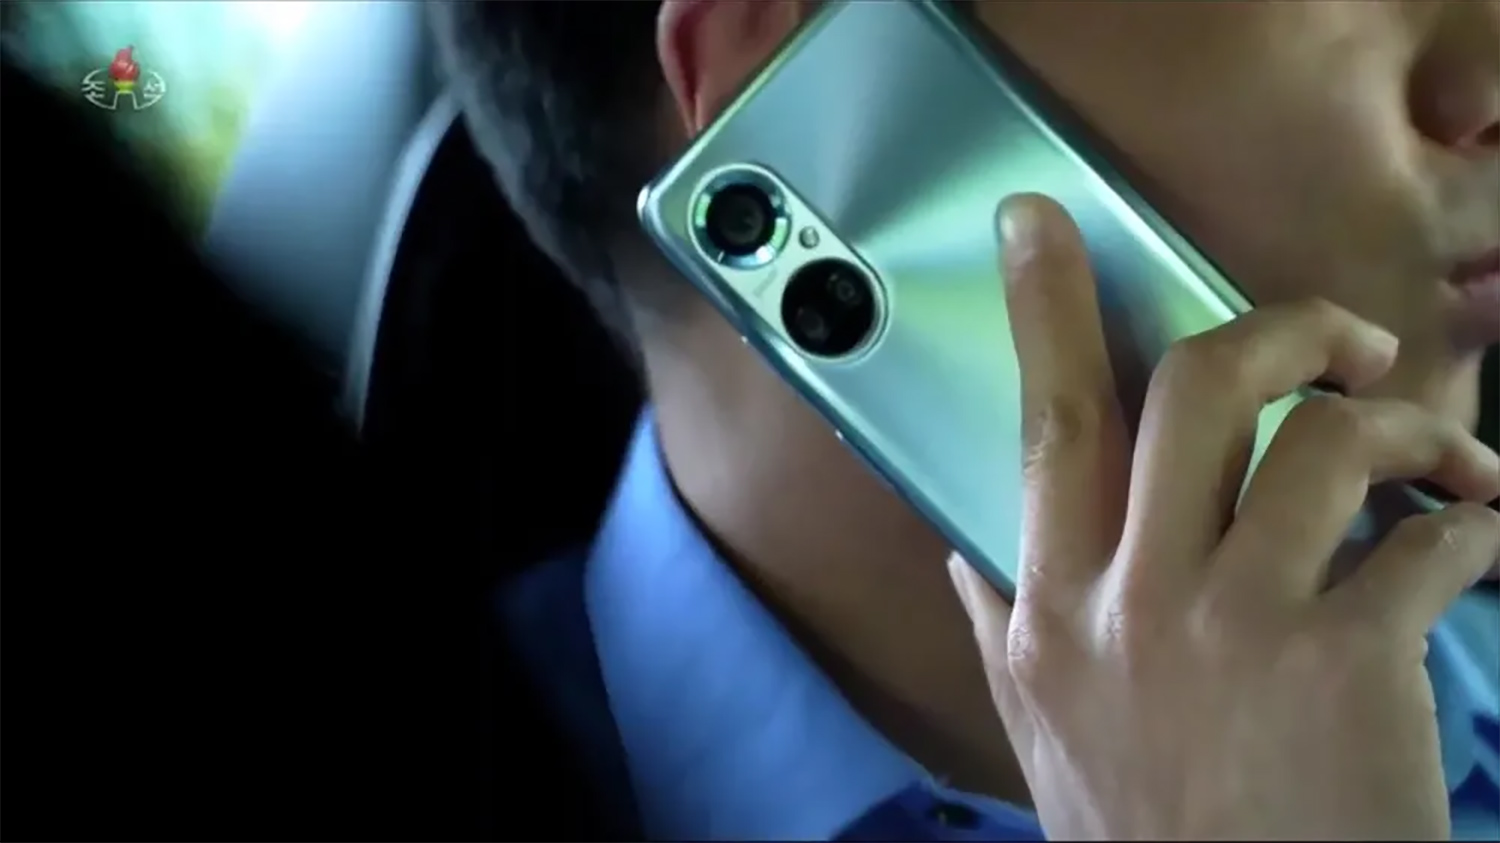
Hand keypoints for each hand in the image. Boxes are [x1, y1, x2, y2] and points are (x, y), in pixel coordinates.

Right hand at [948, 194, 1499, 839]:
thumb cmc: (1149, 836)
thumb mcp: (1046, 734)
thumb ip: (1004, 627)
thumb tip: (969, 547)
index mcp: (1053, 615)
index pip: (1043, 430)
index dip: (1043, 309)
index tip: (1039, 218)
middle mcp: (1131, 604)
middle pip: (1192, 391)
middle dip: (1281, 330)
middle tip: (1343, 343)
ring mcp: (1239, 627)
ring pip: (1323, 441)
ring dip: (1409, 429)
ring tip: (1449, 462)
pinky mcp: (1349, 661)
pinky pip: (1434, 539)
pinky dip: (1475, 523)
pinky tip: (1478, 548)